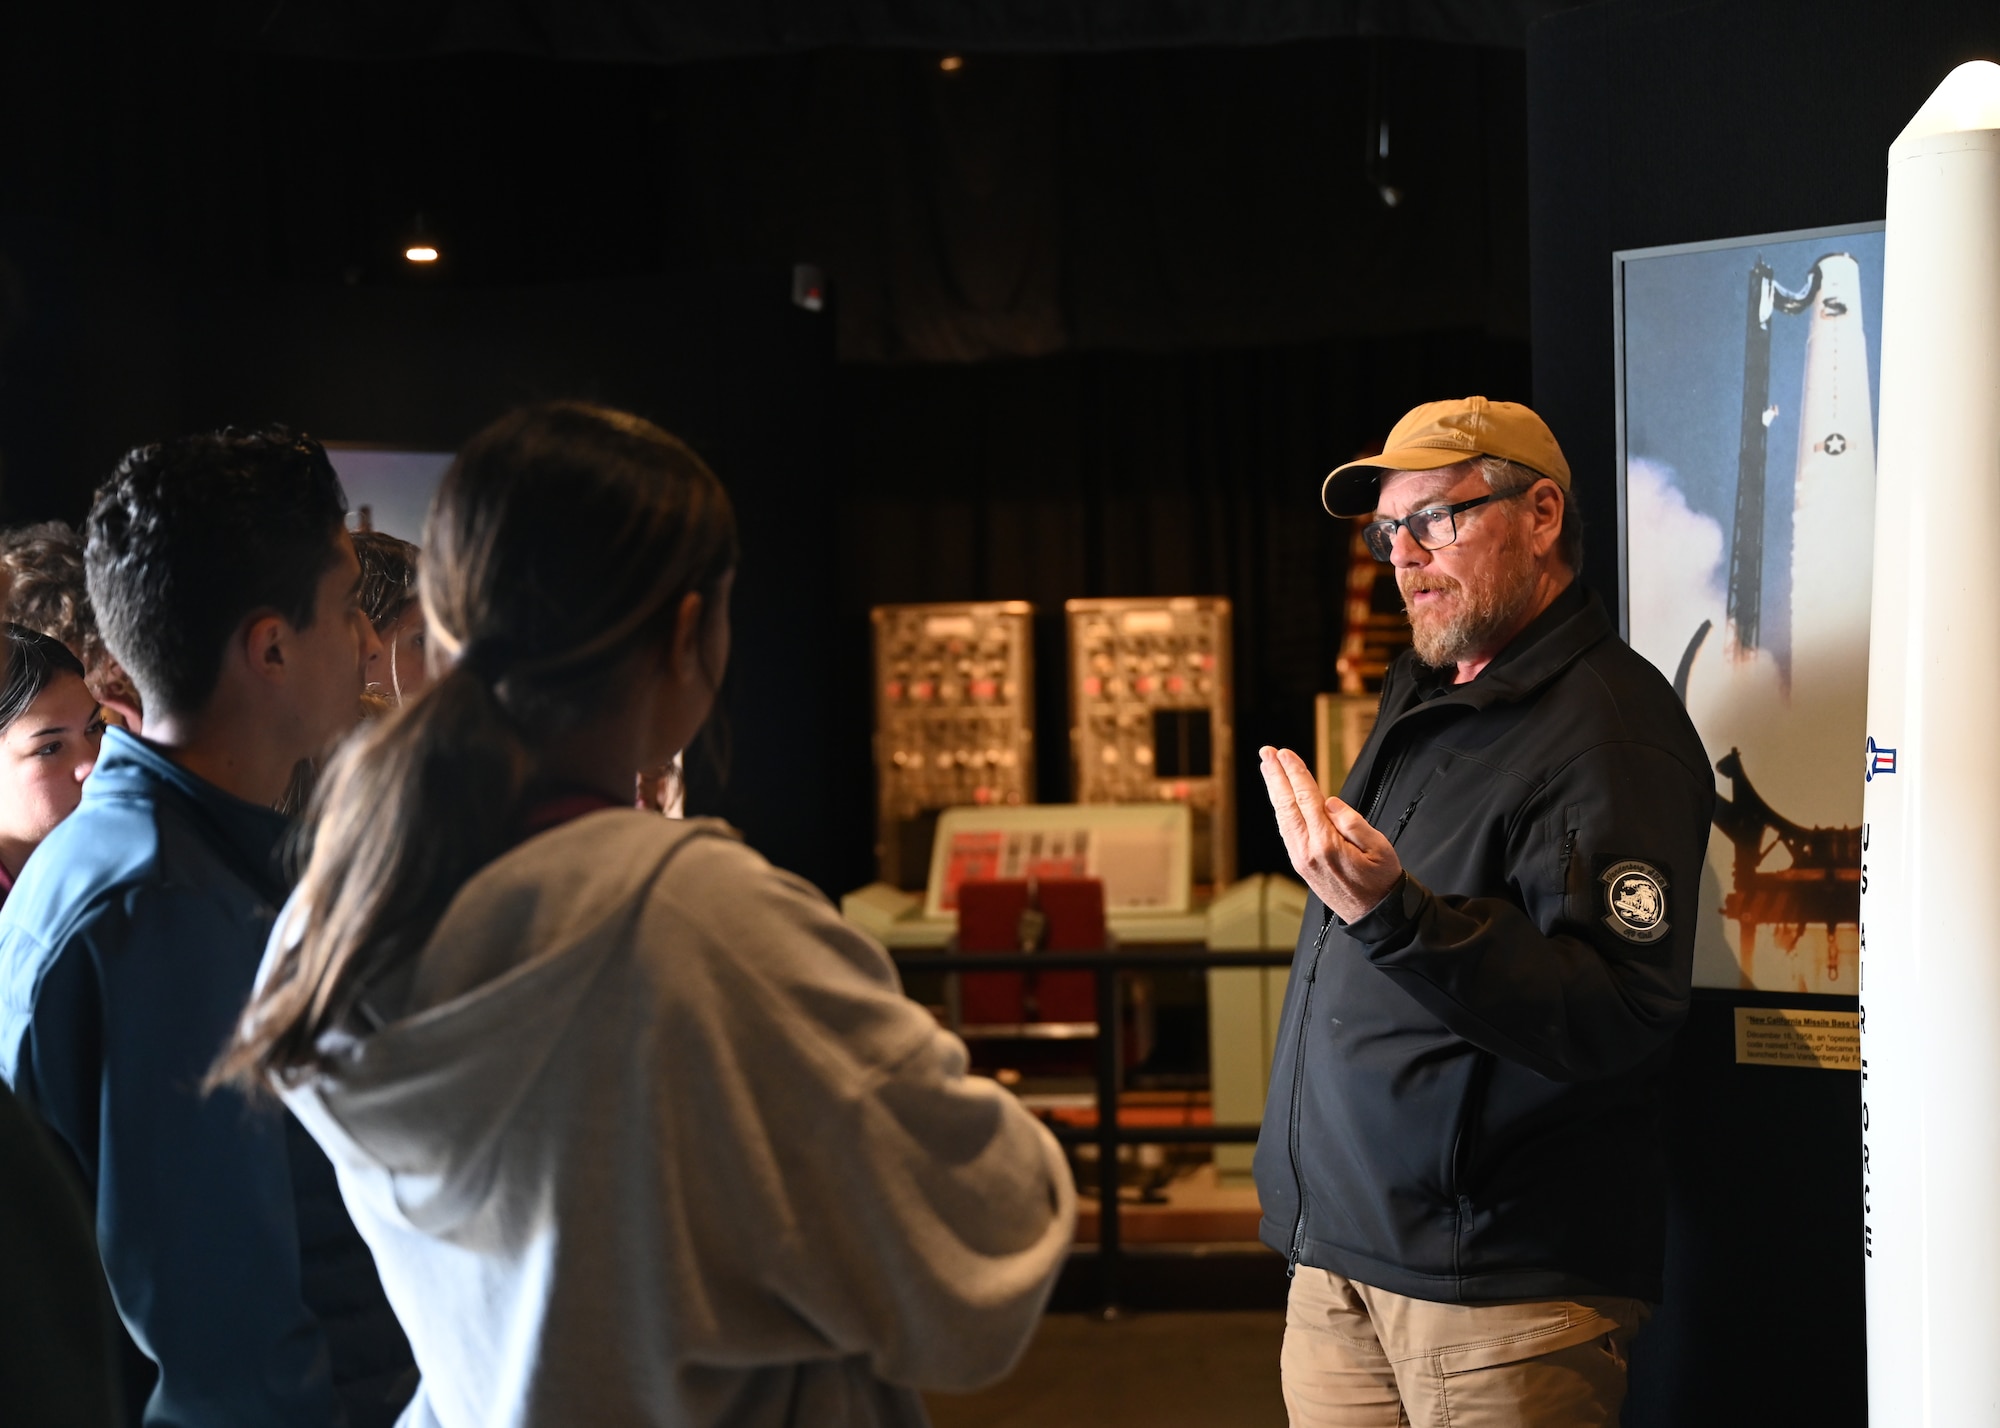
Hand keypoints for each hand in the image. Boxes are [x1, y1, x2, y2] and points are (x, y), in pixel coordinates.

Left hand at [1258, 746, 1403, 922]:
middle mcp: (1308, 851)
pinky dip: (1280, 809)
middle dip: (1275, 776)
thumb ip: (1353, 822)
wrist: (1374, 914)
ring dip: (1274, 790)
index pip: (1306, 799)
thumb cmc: (1381, 880)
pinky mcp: (1301, 864)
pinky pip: (1286, 830)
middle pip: (1286, 804)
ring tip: (1267, 768)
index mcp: (1327, 844)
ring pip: (1282, 817)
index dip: (1295, 773)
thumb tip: (1329, 802)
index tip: (1286, 754)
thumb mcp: (1379, 847)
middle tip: (1266, 753)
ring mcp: (1301, 858)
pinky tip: (1279, 798)